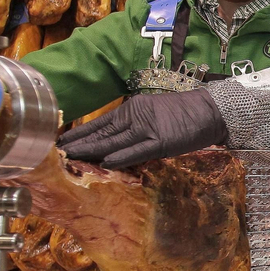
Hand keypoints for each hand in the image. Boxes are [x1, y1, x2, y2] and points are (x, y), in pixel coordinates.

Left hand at [59, 90, 228, 168]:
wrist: (212, 110)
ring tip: (71, 157)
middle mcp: (136, 116)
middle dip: (79, 142)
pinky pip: (137, 151)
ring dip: (92, 150)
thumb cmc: (185, 113)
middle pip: (103, 132)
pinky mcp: (162, 141)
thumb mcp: (154, 113)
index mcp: (133, 109)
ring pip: (114, 141)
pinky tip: (105, 162)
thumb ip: (135, 125)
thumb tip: (114, 141)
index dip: (81, 132)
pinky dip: (121, 157)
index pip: (101, 123)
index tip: (61, 140)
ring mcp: (149, 129)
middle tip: (56, 151)